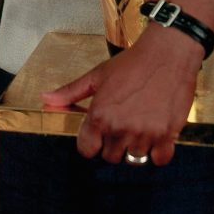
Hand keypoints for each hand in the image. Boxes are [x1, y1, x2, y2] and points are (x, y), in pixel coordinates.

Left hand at [42, 23, 202, 165]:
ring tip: (139, 127)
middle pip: (110, 157)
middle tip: (121, 125)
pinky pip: (159, 159)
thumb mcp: (98, 74)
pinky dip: (158, 152)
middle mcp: (120, 128)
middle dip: (113, 144)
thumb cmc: (132, 62)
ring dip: (135, 148)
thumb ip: (71, 92)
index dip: (91, 142)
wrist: (167, 53)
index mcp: (100, 115)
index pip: (87, 150)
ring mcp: (144, 133)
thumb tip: (46, 99)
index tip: (99, 133)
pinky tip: (155, 133)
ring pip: (134, 160)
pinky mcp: (166, 135)